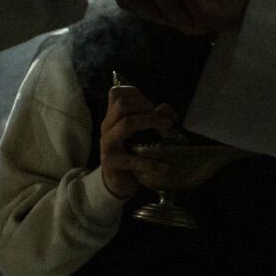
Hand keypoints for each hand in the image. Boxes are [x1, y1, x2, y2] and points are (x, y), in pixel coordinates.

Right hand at [99, 82, 176, 199]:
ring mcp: (109, 144)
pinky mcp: (113, 163)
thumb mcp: (140, 134)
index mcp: (113, 118)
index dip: (136, 94)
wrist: (116, 182)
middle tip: (160, 119)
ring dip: (150, 122)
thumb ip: (152, 118)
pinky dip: (151, 163)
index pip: (116, 93)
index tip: (151, 105)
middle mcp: (108, 127)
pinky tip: (163, 167)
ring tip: (167, 129)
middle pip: (122, 103)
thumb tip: (166, 109)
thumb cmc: (130, 153)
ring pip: (126, 123)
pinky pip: (133, 159)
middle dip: (145, 106)